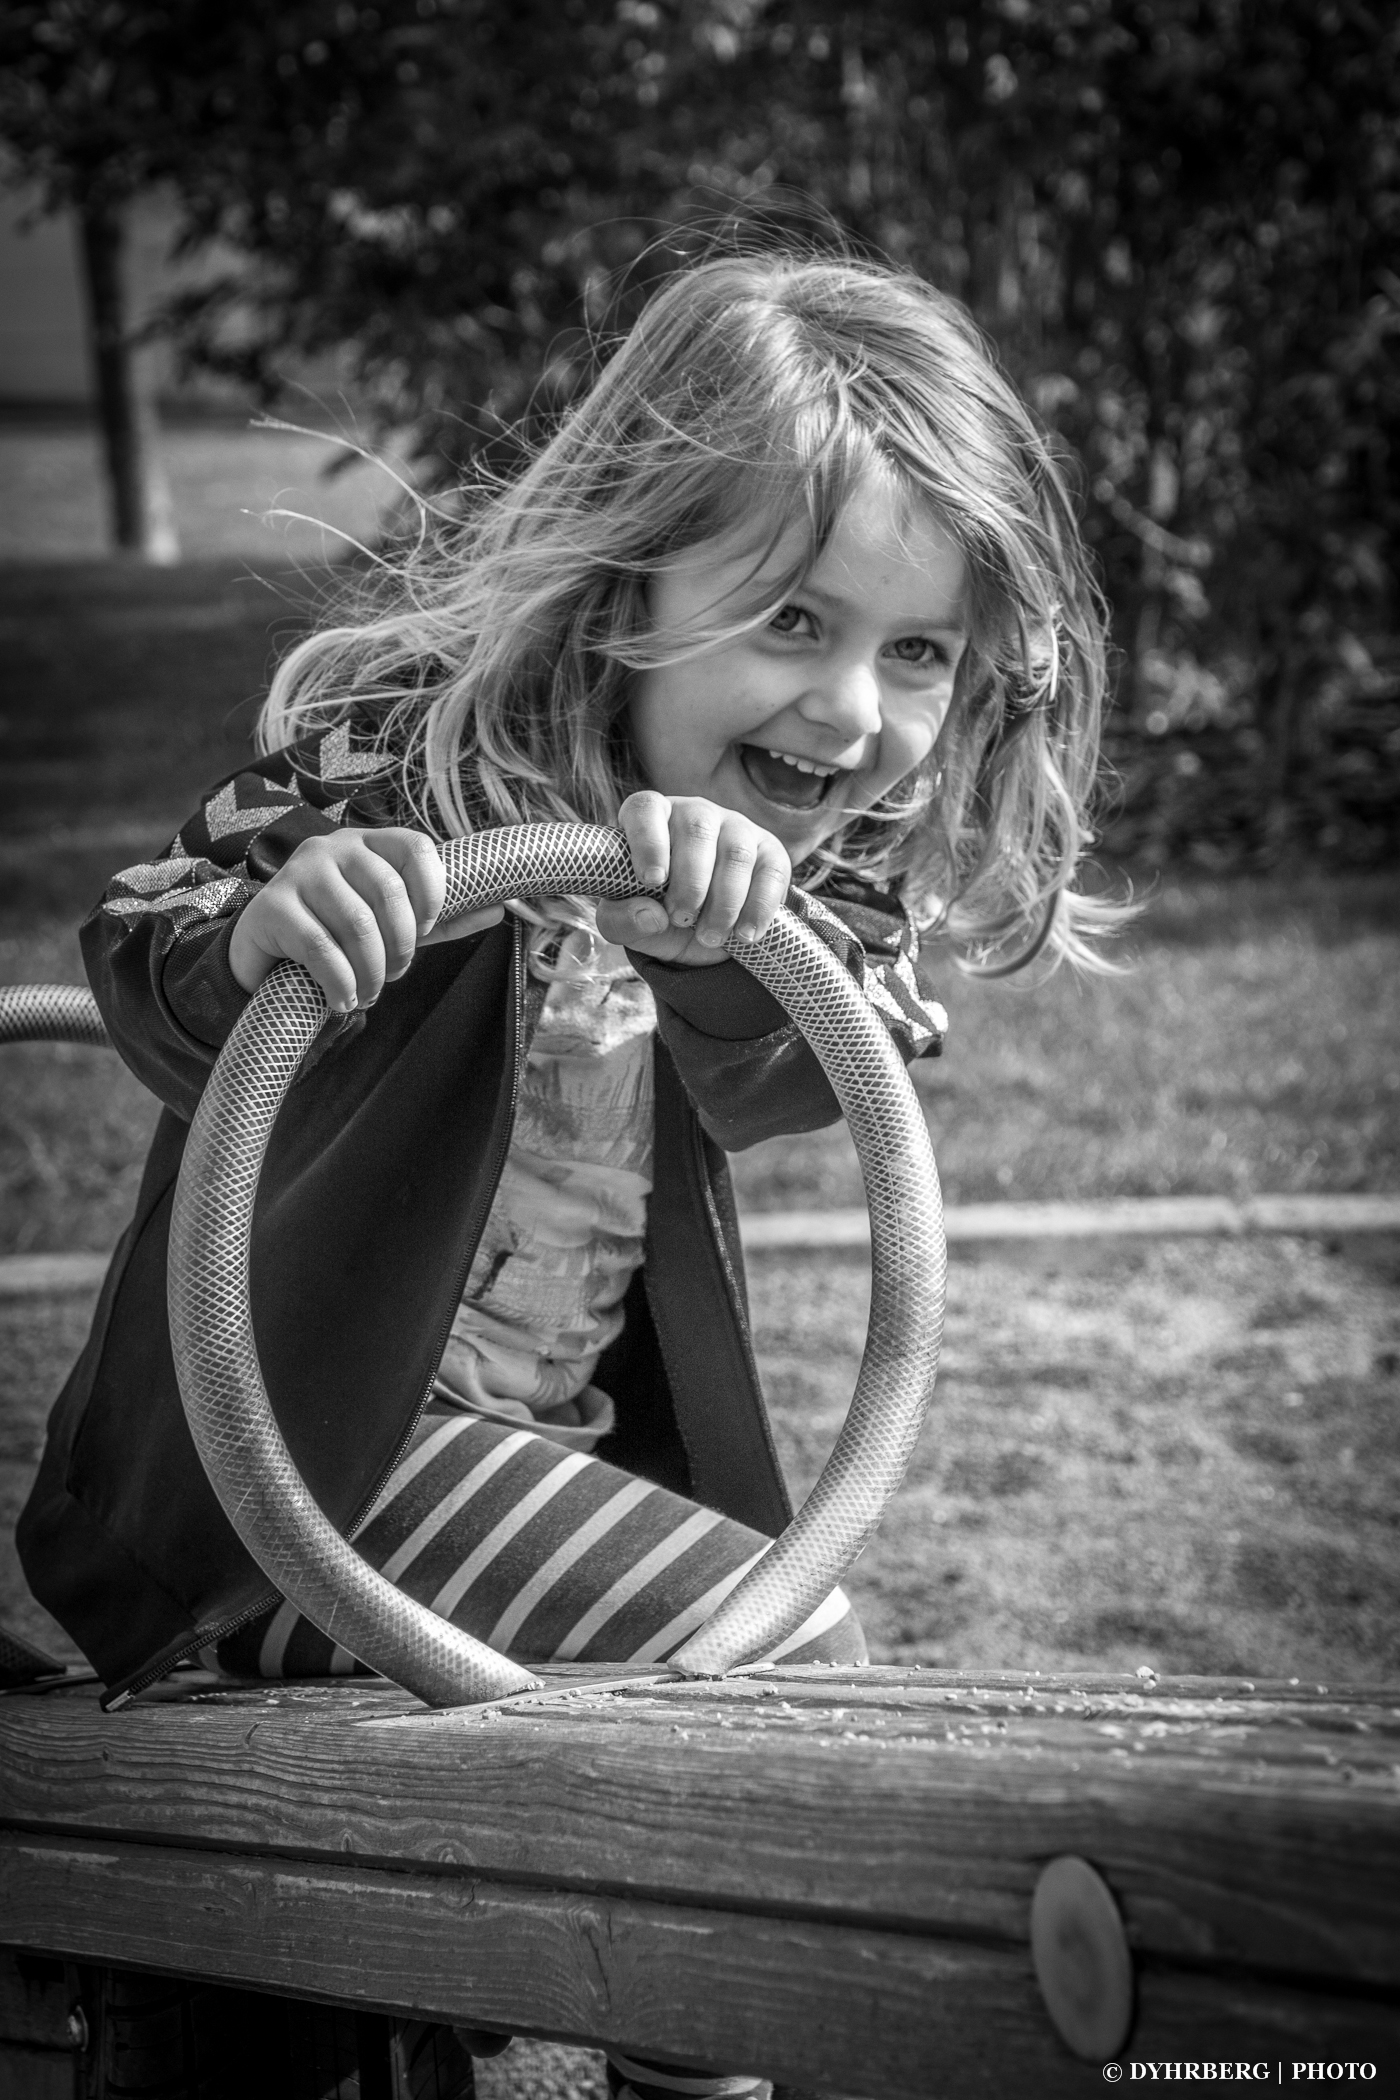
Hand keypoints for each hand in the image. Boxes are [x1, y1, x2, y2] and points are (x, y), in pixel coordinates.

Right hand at [227, 828, 503, 1010]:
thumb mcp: (394, 924)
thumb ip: (442, 918)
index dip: (433, 891)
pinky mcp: (272, 906)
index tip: (429, 928)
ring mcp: (299, 873)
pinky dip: (341, 982)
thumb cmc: (339, 931)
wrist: (266, 951)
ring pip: (357, 923)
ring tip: (369, 993)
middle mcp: (333, 847)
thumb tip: (500, 908)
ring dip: (372, 970)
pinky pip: (320, 947)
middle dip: (401, 946)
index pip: (417, 847)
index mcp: (369, 843)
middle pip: (388, 892)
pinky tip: (343, 1001)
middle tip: (394, 975)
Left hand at [595, 792, 790, 966]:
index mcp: (653, 818)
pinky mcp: (770, 851)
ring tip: (709, 936)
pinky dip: (758, 908)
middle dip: (690, 883)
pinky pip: (771, 873)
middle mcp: (696, 814)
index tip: (651, 880)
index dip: (648, 841)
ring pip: (735, 854)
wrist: (701, 933)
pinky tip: (744, 934)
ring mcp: (736, 828)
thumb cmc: (656, 913)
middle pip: (697, 830)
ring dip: (724, 902)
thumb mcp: (626, 924)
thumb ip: (621, 920)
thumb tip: (652, 916)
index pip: (647, 809)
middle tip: (681, 919)